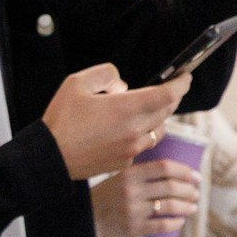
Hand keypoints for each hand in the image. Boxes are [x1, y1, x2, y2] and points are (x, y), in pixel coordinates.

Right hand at [42, 64, 191, 180]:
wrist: (51, 158)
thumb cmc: (62, 120)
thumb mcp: (77, 83)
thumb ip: (106, 74)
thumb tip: (122, 86)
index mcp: (126, 108)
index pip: (168, 95)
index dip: (181, 84)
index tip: (185, 77)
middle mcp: (135, 129)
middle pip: (166, 111)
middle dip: (171, 98)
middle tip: (168, 89)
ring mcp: (132, 149)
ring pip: (158, 130)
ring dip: (157, 118)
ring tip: (146, 112)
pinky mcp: (125, 162)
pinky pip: (142, 146)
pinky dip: (141, 135)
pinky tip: (126, 131)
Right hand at [91, 158, 200, 236]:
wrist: (86, 221)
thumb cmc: (105, 199)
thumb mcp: (117, 179)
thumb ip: (139, 175)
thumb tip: (171, 172)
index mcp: (129, 174)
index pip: (164, 167)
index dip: (184, 171)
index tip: (195, 176)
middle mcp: (131, 190)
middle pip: (170, 186)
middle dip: (189, 190)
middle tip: (196, 193)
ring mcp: (133, 210)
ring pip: (169, 206)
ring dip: (187, 206)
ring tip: (193, 207)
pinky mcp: (133, 228)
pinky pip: (161, 225)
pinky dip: (176, 223)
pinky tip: (181, 221)